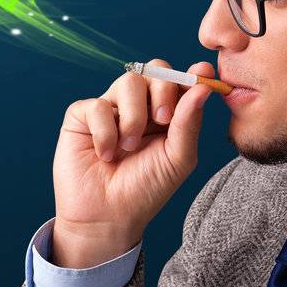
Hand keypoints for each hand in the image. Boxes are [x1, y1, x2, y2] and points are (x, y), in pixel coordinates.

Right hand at [49, 58, 217, 267]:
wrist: (107, 217)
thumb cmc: (145, 190)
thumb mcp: (178, 159)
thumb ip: (189, 122)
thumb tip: (204, 86)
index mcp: (167, 114)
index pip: (179, 80)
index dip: (191, 74)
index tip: (202, 73)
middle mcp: (140, 106)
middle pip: (156, 69)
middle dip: (163, 90)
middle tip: (162, 120)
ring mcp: (111, 108)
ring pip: (128, 81)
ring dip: (133, 117)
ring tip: (129, 146)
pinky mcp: (82, 115)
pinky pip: (97, 105)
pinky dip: (105, 132)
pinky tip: (105, 154)